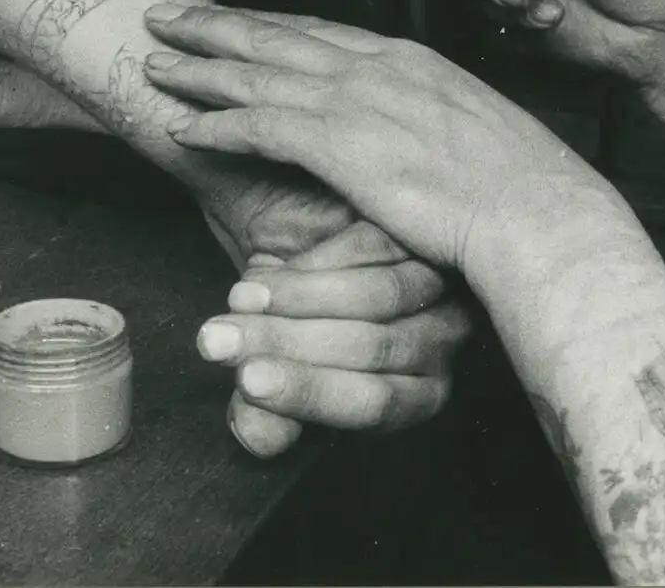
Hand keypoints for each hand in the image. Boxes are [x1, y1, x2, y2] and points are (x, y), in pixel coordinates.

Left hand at [145, 5, 603, 285]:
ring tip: (152, 62)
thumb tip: (408, 138)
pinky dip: (217, 124)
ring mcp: (358, 99)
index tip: (233, 22)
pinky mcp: (341, 141)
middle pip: (277, 38)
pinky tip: (182, 127)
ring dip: (199, 67)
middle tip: (166, 17)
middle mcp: (377, 66)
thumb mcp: (471, 135)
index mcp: (409, 60)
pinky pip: (259, 126)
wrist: (536, 209)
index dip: (269, 27)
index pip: (321, 33)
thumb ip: (428, 125)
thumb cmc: (517, 188)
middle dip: (217, 27)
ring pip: (257, 73)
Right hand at [204, 222, 470, 456]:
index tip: (246, 381)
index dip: (309, 393)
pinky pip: (372, 245)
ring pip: (379, 295)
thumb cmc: (297, 329)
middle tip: (222, 339)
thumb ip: (268, 413)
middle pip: (374, 347)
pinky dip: (314, 260)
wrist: (301, 247)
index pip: (376, 403)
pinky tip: (270, 267)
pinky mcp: (415, 229)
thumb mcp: (275, 376)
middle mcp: (442, 342)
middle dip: (288, 345)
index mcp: (418, 394)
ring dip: (297, 299)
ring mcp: (436, 282)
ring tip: (237, 299)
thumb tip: (256, 434)